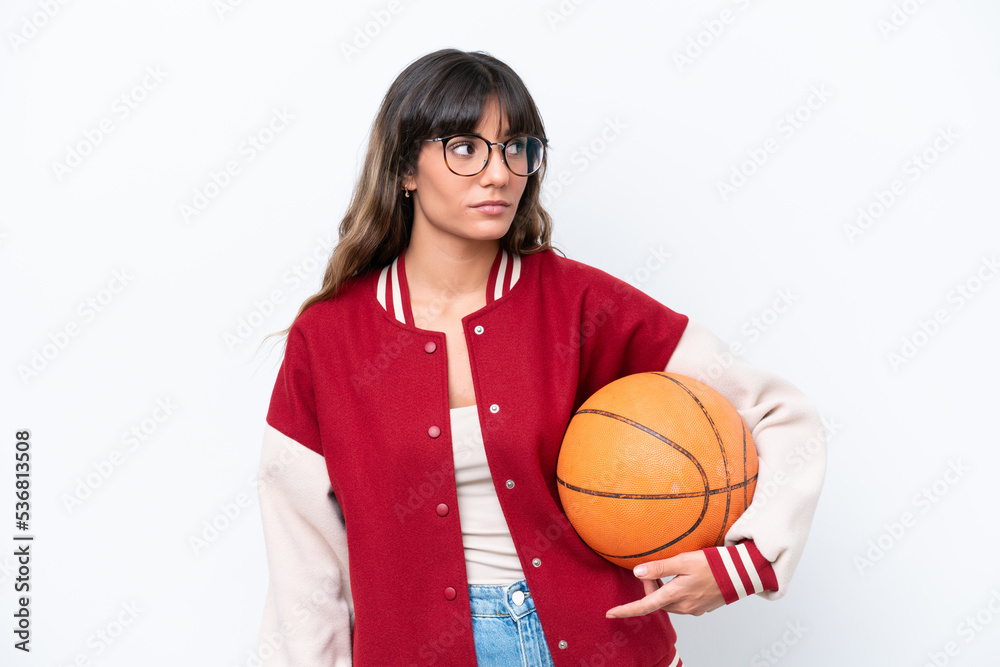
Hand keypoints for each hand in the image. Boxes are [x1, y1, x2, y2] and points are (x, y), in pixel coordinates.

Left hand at [605, 550, 724, 617]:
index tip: (610, 613)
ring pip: (667, 601)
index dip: (626, 610)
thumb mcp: (683, 560)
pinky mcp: (701, 607)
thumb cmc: (714, 565)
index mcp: (676, 596)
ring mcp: (693, 608)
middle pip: (655, 601)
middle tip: (653, 568)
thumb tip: (637, 572)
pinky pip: (679, 602)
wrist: (741, 573)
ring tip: (669, 570)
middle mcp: (683, 606)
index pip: (644, 606)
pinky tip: (682, 578)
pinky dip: (673, 592)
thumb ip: (659, 568)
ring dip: (661, 589)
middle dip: (649, 586)